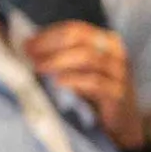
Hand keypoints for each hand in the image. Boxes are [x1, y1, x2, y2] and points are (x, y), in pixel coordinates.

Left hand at [22, 22, 141, 149]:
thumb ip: (63, 54)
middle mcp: (116, 52)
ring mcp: (119, 72)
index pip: (75, 29)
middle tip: (30, 55)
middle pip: (80, 39)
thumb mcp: (82, 69)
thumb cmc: (97, 92)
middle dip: (50, 45)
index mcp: (107, 41)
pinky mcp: (118, 93)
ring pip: (87, 57)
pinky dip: (73, 79)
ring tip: (39, 67)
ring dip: (58, 61)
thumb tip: (28, 45)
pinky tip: (58, 82)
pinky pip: (94, 81)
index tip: (27, 43)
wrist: (122, 122)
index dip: (49, 34)